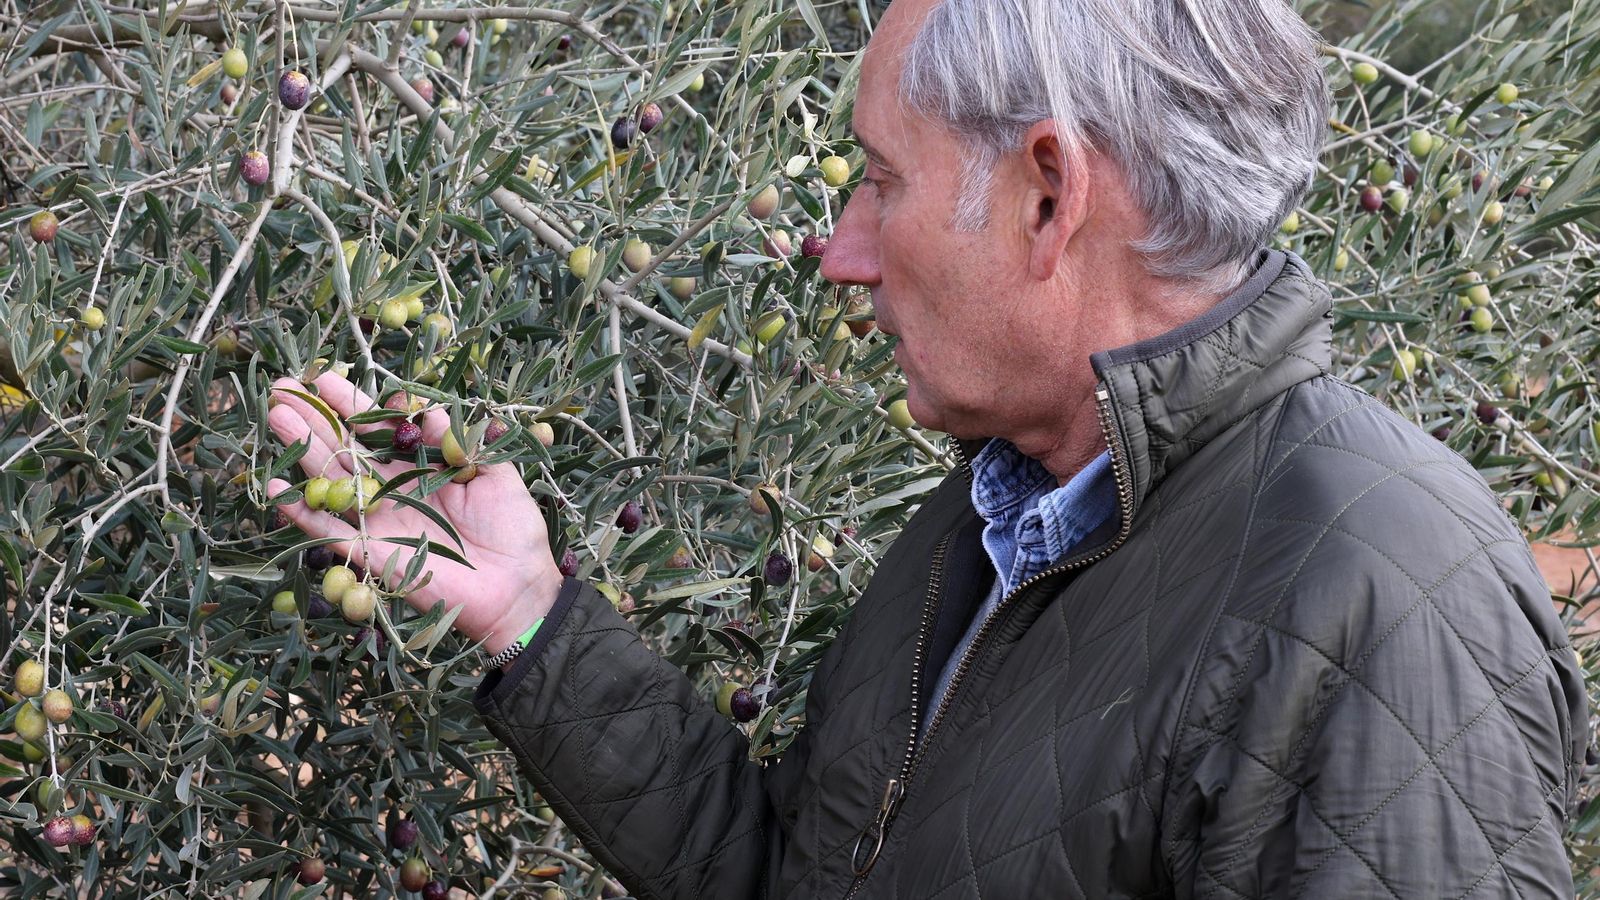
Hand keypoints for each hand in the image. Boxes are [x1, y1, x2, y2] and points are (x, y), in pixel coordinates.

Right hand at [264, 372, 562, 655]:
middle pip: (344, 447)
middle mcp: (392, 489)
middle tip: (281, 387)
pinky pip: (327, 531)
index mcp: (420, 467)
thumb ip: (459, 439)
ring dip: (301, 449)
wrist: (515, 587)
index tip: (323, 378)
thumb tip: (426, 409)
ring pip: (329, 480)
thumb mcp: (494, 472)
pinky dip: (300, 512)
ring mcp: (378, 520)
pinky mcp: (369, 553)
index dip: (350, 403)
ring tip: (275, 415)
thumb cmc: (512, 529)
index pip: (377, 428)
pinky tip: (272, 488)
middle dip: (313, 417)